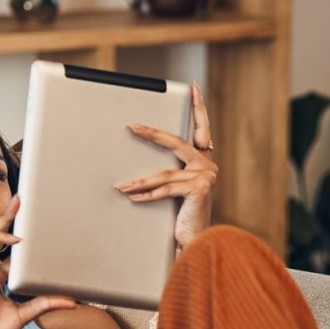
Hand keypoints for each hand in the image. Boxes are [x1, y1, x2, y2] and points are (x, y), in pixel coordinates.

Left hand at [116, 82, 216, 249]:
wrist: (197, 240)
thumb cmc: (183, 216)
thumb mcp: (176, 190)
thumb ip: (169, 174)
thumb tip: (138, 167)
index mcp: (203, 160)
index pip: (201, 129)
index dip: (199, 108)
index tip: (194, 88)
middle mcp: (207, 165)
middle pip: (176, 143)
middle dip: (152, 134)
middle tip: (132, 127)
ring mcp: (205, 177)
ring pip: (164, 173)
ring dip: (139, 181)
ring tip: (121, 186)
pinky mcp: (199, 189)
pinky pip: (165, 189)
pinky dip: (147, 194)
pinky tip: (132, 197)